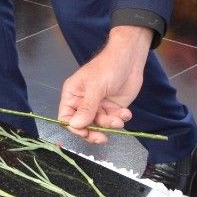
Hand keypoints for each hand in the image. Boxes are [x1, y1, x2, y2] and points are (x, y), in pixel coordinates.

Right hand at [58, 26, 149, 144]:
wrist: (130, 59)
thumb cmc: (107, 67)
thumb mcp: (95, 86)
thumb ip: (86, 107)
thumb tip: (75, 125)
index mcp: (73, 94)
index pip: (66, 117)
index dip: (74, 127)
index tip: (85, 132)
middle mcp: (83, 102)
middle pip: (83, 125)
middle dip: (94, 131)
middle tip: (102, 137)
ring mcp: (99, 106)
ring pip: (100, 125)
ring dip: (111, 123)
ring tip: (120, 117)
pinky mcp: (113, 108)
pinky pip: (114, 121)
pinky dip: (121, 119)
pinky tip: (126, 112)